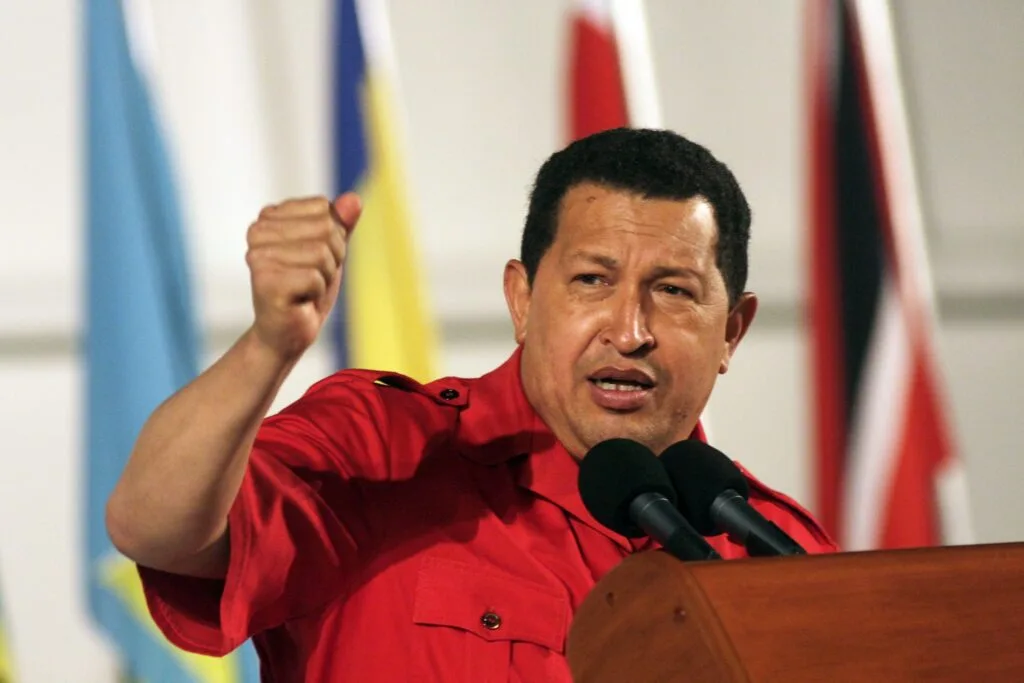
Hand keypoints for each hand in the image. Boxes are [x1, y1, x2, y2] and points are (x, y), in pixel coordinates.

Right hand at [245, 193, 361, 360]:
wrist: (287, 332)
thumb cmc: (306, 290)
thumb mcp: (330, 250)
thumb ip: (341, 223)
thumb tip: (354, 199)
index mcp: (269, 217)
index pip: (324, 208)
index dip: (333, 237)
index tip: (314, 259)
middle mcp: (257, 231)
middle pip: (325, 228)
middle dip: (332, 257)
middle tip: (311, 278)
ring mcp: (258, 256)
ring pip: (321, 253)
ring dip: (324, 277)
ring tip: (305, 290)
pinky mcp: (265, 281)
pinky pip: (315, 277)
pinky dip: (316, 293)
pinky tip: (299, 301)